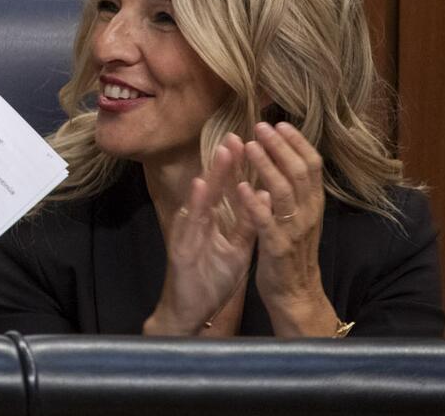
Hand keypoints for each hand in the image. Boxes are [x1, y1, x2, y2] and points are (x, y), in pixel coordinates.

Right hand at [144, 134, 257, 334]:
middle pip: (214, 188)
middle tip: (236, 135)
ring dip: (211, 175)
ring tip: (222, 152)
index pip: (229, 190)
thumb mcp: (237, 249)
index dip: (239, 167)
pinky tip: (199, 188)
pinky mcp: (180, 248)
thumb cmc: (212, 278)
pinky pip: (189, 224)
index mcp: (216, 222)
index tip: (250, 142)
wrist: (189, 309)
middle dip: (225, 162)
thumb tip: (264, 197)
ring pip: (200, 199)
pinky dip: (194, 204)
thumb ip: (247, 224)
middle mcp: (199, 222)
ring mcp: (188, 233)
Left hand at [241, 121, 338, 334]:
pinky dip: (254, 201)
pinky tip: (240, 186)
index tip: (280, 124)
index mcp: (313, 204)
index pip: (313, 166)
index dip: (297, 143)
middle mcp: (308, 214)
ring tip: (249, 146)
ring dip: (266, 166)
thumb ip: (295, 191)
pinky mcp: (277, 247)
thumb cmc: (291, 250)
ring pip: (284, 191)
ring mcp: (294, 230)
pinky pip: (266, 221)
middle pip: (299, 172)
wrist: (294, 293)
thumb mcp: (298, 217)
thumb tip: (287, 159)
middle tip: (261, 126)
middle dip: (280, 147)